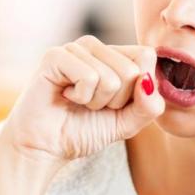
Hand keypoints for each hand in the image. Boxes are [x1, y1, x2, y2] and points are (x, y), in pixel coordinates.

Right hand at [0, 34, 165, 169]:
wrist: (45, 147)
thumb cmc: (83, 131)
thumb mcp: (127, 123)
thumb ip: (148, 106)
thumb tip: (149, 81)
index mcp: (115, 55)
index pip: (147, 56)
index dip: (137, 91)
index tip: (115, 104)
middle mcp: (96, 47)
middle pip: (132, 70)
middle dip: (116, 101)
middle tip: (92, 105)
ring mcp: (75, 48)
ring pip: (112, 78)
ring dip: (96, 102)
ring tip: (77, 102)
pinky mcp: (56, 56)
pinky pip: (89, 77)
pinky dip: (81, 97)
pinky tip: (65, 96)